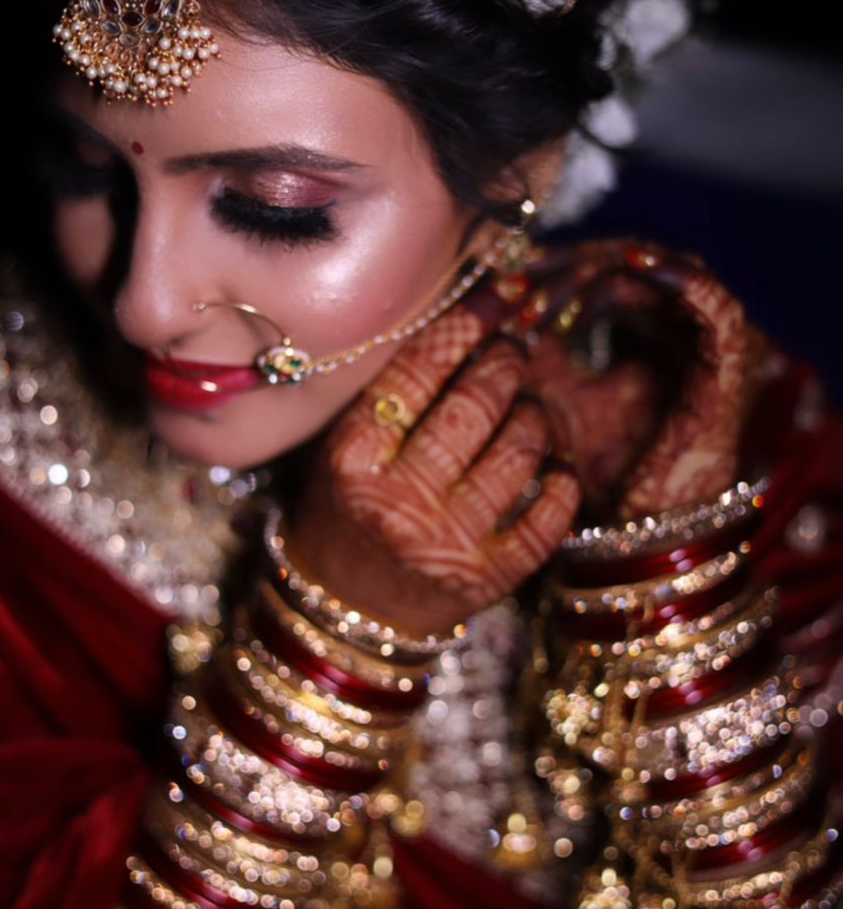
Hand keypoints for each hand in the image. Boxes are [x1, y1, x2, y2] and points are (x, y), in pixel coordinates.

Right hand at [285, 295, 580, 637]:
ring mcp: (445, 545)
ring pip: (517, 454)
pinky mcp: (486, 581)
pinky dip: (561, 483)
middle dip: (505, 364)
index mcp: (353, 461)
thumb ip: (395, 395)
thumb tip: (472, 323)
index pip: (415, 374)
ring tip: (526, 407)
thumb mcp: (346, 449)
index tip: (493, 300)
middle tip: (514, 350)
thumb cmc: (347, 511)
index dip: (462, 326)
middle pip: (473, 407)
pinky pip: (546, 519)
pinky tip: (554, 466)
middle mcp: (397, 503)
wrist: (346, 608)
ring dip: (533, 416)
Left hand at [520, 238, 775, 518]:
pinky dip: (676, 278)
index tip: (505, 284)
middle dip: (571, 268)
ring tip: (557, 284)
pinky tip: (630, 267)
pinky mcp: (732, 361)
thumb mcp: (554, 399)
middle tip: (523, 281)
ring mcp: (710, 342)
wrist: (644, 526)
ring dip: (607, 271)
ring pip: (663, 273)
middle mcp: (683, 329)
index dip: (554, 269)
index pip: (603, 272)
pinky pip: (712, 303)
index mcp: (647, 333)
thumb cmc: (601, 470)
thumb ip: (534, 352)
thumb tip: (496, 306)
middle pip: (629, 265)